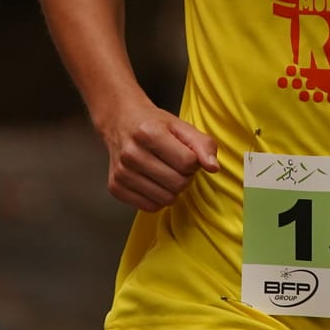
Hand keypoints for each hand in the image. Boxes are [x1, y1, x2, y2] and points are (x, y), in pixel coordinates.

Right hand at [96, 102, 218, 210]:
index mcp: (148, 133)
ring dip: (172, 189)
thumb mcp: (181, 126)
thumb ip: (202, 144)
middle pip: (178, 183)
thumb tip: (213, 168)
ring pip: (166, 199)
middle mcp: (131, 154)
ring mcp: (121, 173)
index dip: (193, 161)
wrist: (120, 122)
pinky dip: (158, 197)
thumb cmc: (153, 124)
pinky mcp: (115, 188)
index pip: (188, 162)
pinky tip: (153, 182)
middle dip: (185, 176)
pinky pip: (150, 207)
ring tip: (165, 172)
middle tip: (176, 164)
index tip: (185, 153)